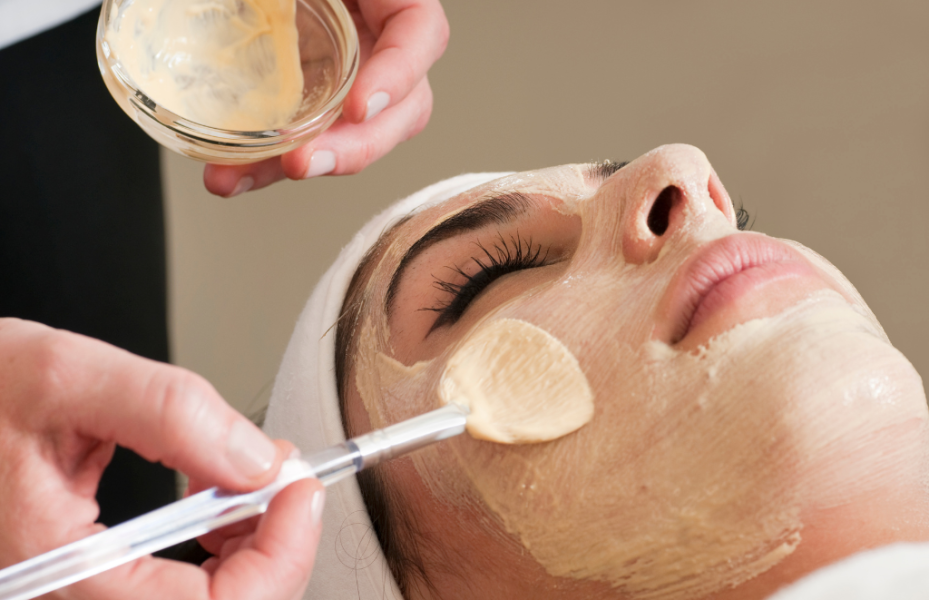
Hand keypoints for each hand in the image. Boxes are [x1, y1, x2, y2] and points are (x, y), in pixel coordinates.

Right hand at [0, 318, 323, 599]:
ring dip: (251, 550)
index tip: (299, 490)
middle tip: (286, 483)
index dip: (277, 556)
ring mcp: (75, 594)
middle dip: (273, 549)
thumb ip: (171, 413)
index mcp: (53, 569)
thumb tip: (258, 461)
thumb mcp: (68, 377)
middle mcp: (64, 597)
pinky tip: (215, 508)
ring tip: (251, 486)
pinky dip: (218, 553)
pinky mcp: (86, 584)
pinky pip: (174, 593)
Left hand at [203, 0, 448, 196]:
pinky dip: (260, 165)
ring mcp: (344, 73)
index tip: (360, 105)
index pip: (422, 36)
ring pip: (345, 137)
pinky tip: (224, 176)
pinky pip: (298, 138)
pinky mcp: (305, 97)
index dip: (399, 76)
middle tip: (304, 162)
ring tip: (236, 180)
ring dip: (294, 165)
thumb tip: (265, 5)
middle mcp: (376, 40)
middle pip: (397, 109)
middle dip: (353, 147)